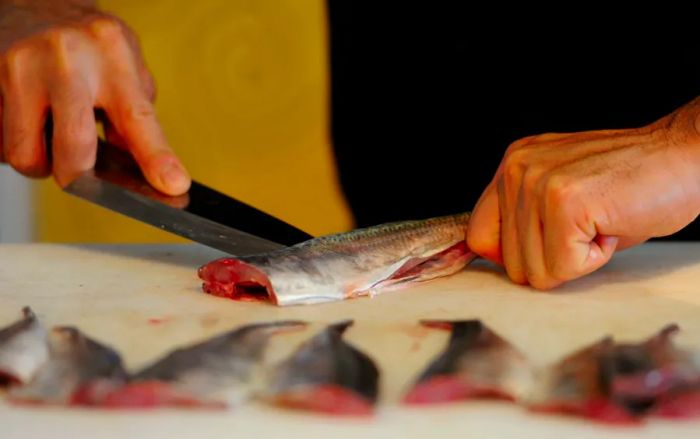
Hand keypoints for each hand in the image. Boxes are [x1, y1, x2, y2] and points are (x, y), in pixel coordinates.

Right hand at [0, 0, 189, 193]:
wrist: (32, 4)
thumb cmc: (87, 44)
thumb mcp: (125, 65)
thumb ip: (136, 113)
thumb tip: (146, 168)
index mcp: (111, 54)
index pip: (137, 117)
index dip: (156, 157)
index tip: (172, 185)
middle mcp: (65, 58)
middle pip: (74, 149)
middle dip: (78, 175)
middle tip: (80, 170)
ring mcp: (20, 66)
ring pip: (25, 154)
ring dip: (40, 160)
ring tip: (49, 133)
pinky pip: (1, 139)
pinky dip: (16, 141)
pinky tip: (27, 117)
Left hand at [467, 98, 699, 288]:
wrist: (685, 159)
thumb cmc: (630, 184)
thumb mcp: (561, 197)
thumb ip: (524, 222)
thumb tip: (499, 262)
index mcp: (512, 166)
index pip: (478, 237)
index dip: (515, 256)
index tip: (549, 246)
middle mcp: (516, 169)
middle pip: (509, 263)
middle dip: (554, 258)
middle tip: (589, 224)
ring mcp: (537, 183)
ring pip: (535, 271)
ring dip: (576, 258)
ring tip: (600, 221)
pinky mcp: (564, 201)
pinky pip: (563, 268)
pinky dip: (594, 260)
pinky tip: (610, 226)